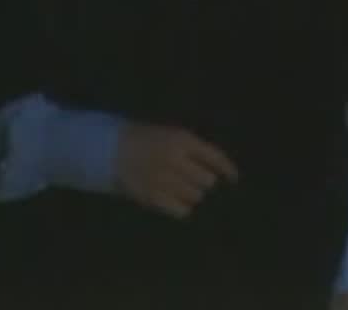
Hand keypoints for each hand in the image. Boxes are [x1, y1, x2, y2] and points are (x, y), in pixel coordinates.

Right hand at [115, 123, 238, 218]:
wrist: (113, 150)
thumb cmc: (149, 142)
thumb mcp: (173, 136)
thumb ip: (195, 150)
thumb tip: (219, 172)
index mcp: (182, 140)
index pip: (214, 156)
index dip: (227, 168)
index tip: (234, 179)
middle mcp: (175, 159)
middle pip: (207, 181)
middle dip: (204, 181)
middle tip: (194, 180)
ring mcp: (164, 179)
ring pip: (196, 196)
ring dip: (192, 194)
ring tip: (180, 188)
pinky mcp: (153, 197)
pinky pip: (182, 210)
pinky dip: (182, 207)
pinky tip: (176, 201)